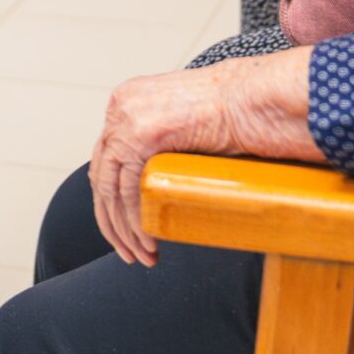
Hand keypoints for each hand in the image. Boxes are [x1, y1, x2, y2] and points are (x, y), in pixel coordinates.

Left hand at [88, 50, 312, 267]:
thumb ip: (162, 142)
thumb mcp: (183, 121)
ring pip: (111, 189)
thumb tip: (157, 181)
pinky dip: (136, 220)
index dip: (111, 199)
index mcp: (126, 101)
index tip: (123, 229)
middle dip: (113, 222)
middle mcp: (119, 108)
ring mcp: (126, 120)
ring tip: (143, 257)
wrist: (251, 96)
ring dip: (125, 230)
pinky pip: (128, 189)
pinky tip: (149, 242)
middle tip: (129, 253)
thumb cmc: (232, 111)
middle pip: (102, 176)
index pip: (105, 159)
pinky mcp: (140, 136)